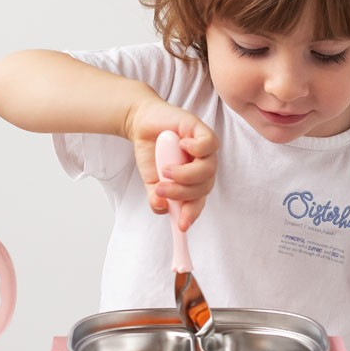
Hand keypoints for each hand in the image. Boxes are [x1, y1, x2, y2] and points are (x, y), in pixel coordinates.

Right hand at [125, 96, 217, 229]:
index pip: (198, 201)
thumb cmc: (151, 153)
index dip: (191, 214)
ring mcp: (205, 150)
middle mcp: (203, 167)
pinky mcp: (202, 131)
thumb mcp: (151, 181)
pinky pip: (208, 145)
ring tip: (166, 170)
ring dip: (185, 174)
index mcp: (194, 182)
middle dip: (182, 193)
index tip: (180, 226)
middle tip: (162, 189)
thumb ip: (157, 197)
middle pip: (204, 187)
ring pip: (207, 170)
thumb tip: (162, 209)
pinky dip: (194, 148)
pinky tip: (181, 144)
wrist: (142, 124)